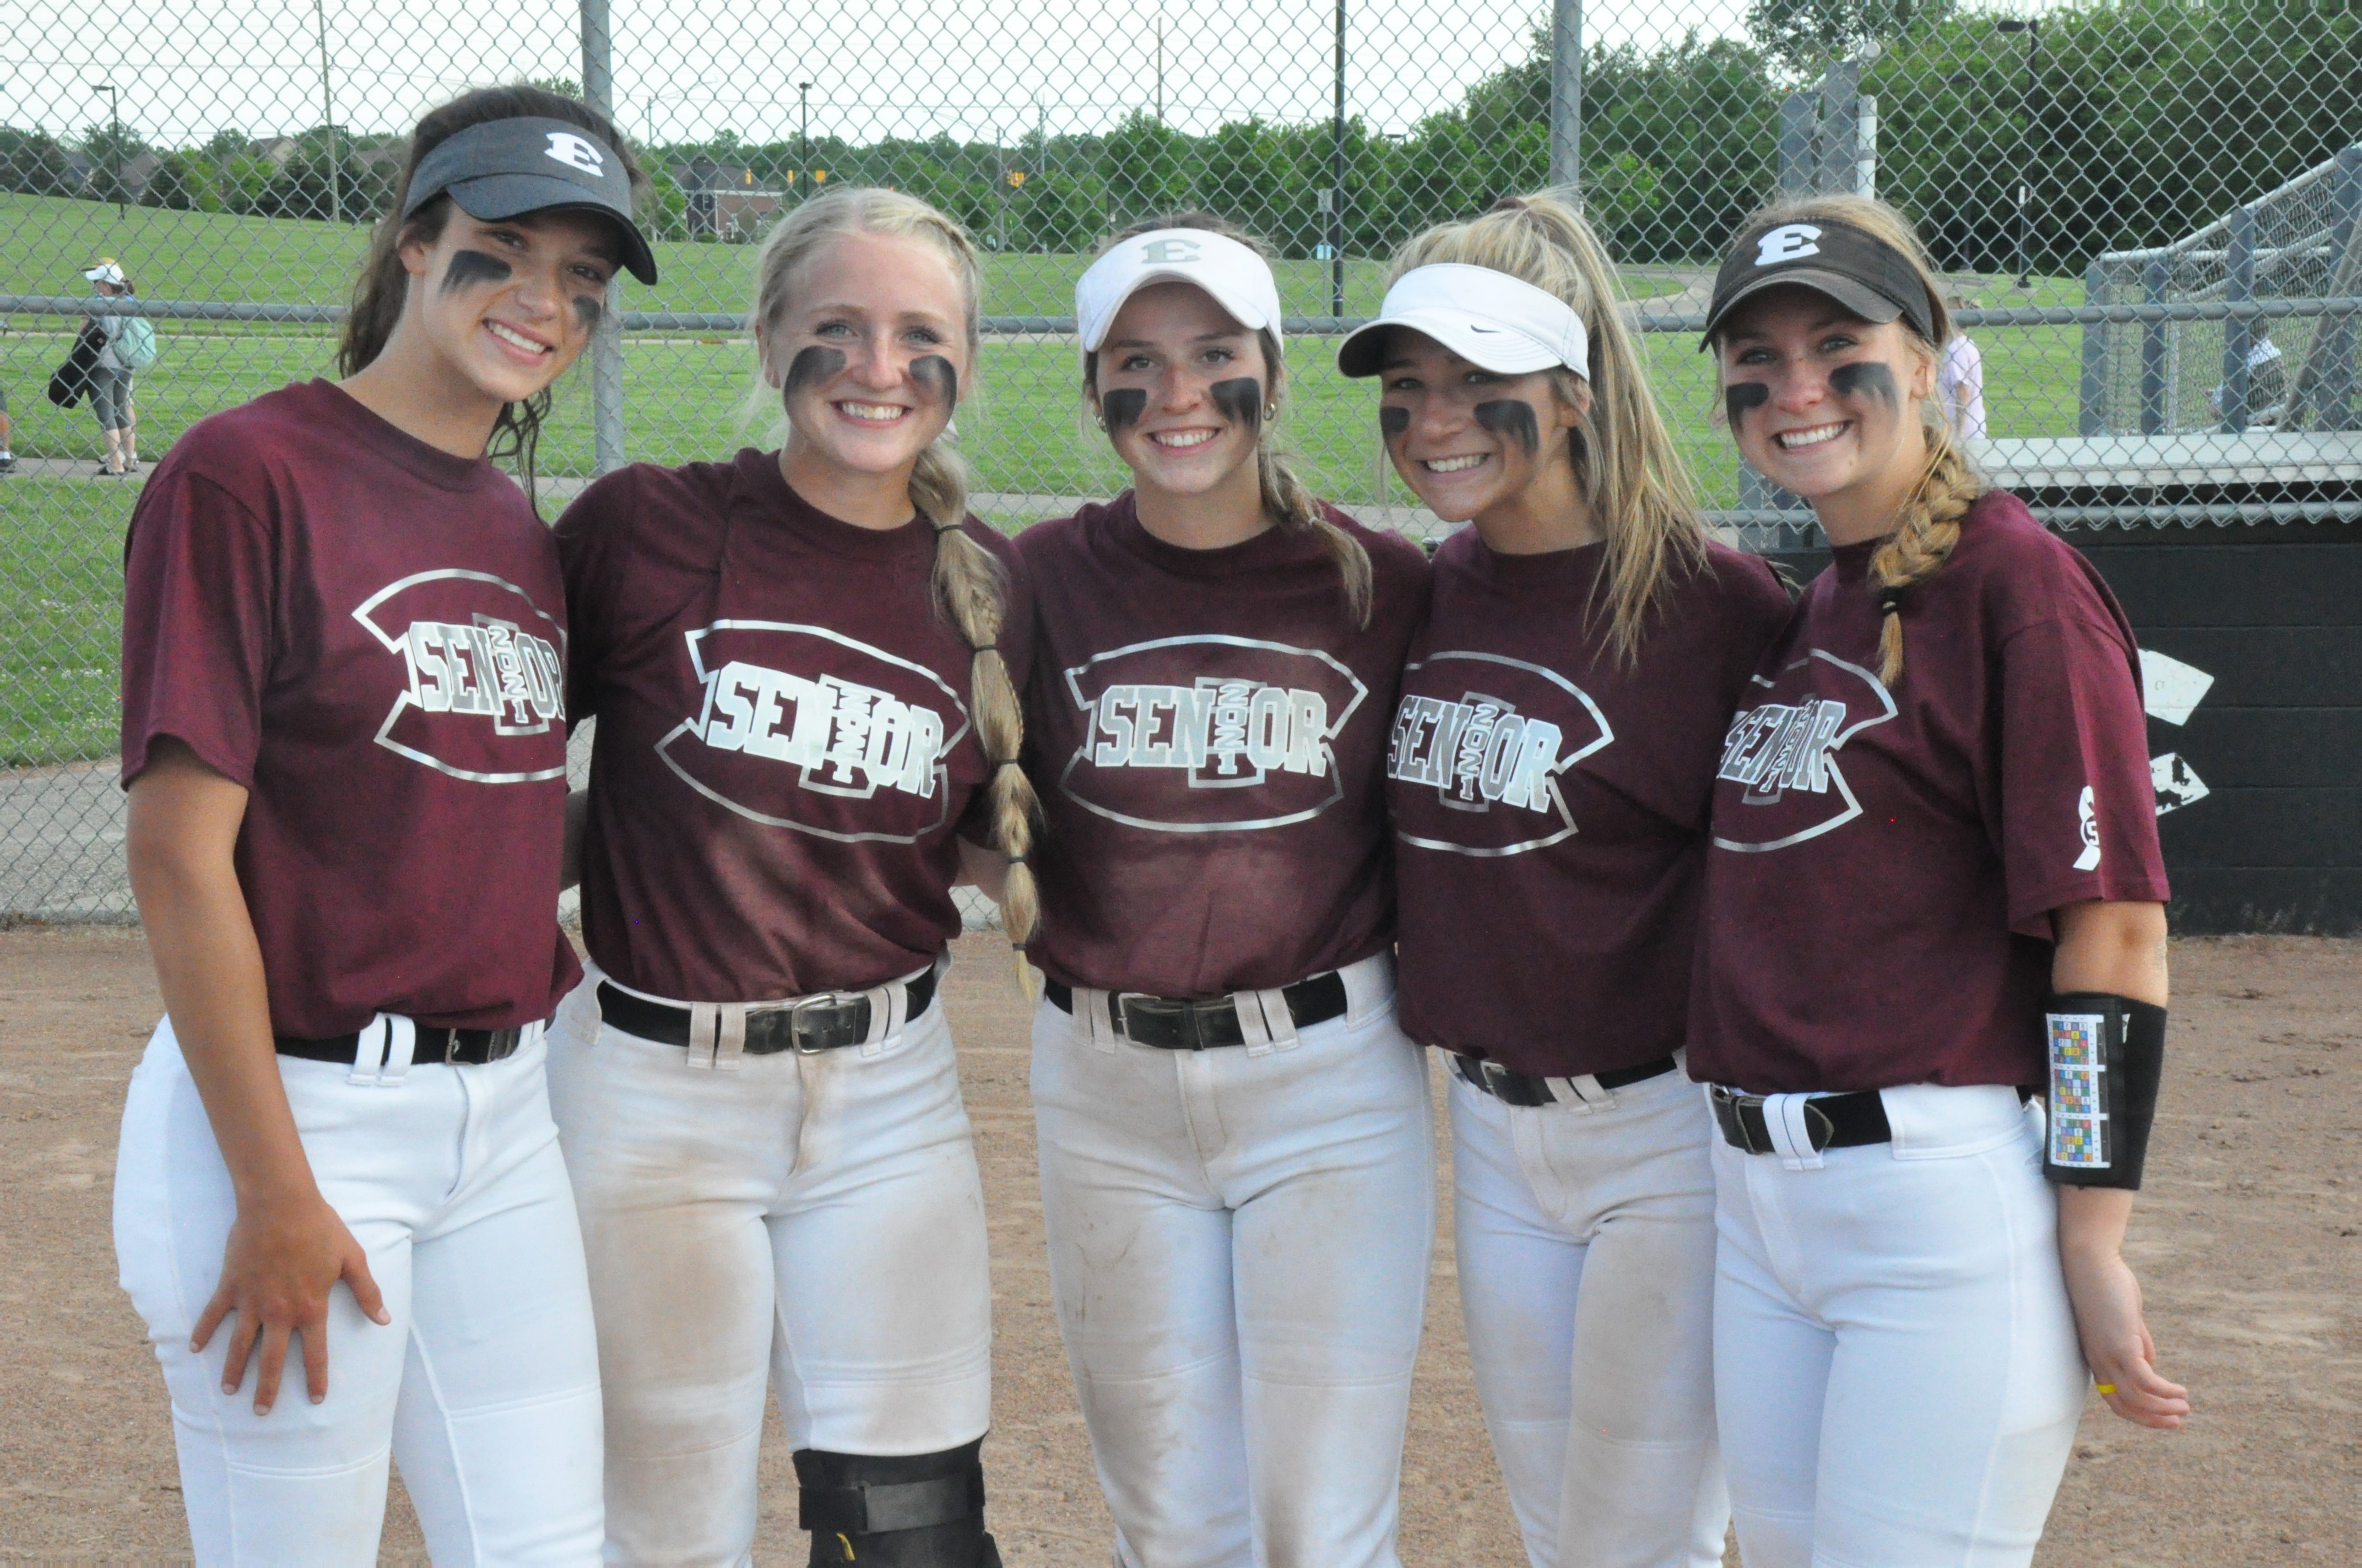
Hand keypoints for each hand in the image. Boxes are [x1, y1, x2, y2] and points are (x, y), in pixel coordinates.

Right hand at [190, 1190, 389, 1413]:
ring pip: (240, 1345)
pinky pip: (212, 1315)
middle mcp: (279, 1312)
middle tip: (262, 1412)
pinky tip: (193, 1349)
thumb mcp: (352, 1259)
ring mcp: (251, 1301)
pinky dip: (202, 1332)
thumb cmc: (321, 1228)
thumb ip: (367, 1292)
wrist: (281, 1204)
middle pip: (272, 1360)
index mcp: (311, 1308)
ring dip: (234, 1370)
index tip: (315, 1400)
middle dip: (267, 1389)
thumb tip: (383, 1319)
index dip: (316, 1378)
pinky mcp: (230, 1286)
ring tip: (229, 1391)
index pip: (316, 1353)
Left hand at [2058, 1242, 2188, 1428]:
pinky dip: (2164, 1390)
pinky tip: (2180, 1391)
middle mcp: (2099, 1361)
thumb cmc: (2105, 1287)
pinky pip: (2145, 1379)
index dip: (2139, 1413)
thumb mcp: (2124, 1321)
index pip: (2114, 1398)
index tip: (2162, 1417)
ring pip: (2136, 1397)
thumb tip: (2151, 1364)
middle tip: (2178, 1421)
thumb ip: (2137, 1343)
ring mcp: (2108, 1355)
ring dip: (2163, 1408)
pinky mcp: (2120, 1345)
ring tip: (2184, 1408)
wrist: (2089, 1263)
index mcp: (2098, 1358)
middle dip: (2152, 1418)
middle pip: (2124, 1405)